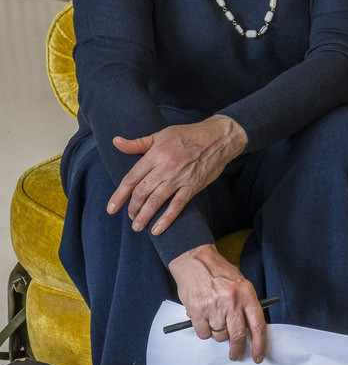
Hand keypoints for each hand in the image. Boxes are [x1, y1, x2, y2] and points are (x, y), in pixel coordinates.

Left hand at [108, 115, 246, 234]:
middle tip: (130, 217)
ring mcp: (179, 178)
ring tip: (138, 226)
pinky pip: (178, 205)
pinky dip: (167, 219)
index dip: (119, 196)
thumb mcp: (161, 135)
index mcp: (155, 155)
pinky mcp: (193, 186)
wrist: (218, 137)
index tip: (111, 209)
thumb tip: (116, 142)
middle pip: (141, 193)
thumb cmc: (188, 135)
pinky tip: (158, 229)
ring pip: (156, 201)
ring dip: (144, 216)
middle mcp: (165, 168)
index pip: (131, 179)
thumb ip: (137, 143)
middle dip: (132, 208)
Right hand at [168, 244, 267, 362]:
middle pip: (237, 336)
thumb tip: (248, 330)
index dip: (259, 344)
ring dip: (218, 335)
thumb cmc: (219, 273)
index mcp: (246, 294)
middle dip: (237, 350)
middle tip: (235, 355)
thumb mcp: (241, 285)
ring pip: (219, 336)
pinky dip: (204, 331)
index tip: (258, 356)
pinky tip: (203, 319)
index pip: (257, 325)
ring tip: (215, 320)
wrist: (196, 261)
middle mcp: (231, 301)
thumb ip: (245, 305)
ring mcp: (214, 307)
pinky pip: (203, 334)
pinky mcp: (197, 311)